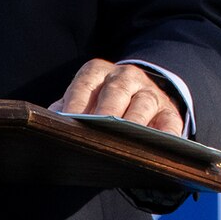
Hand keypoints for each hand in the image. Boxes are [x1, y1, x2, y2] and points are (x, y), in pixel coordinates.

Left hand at [49, 58, 184, 135]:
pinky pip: (170, 124)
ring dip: (133, 123)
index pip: (85, 84)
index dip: (76, 102)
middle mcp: (126, 76)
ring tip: (123, 143)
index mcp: (98, 71)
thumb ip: (66, 108)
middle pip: (116, 91)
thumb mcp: (82, 99)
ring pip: (143, 104)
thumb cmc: (100, 103)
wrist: (139, 97)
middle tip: (96, 131)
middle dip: (106, 111)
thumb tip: (50, 122)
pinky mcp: (170, 113)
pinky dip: (165, 136)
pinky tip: (156, 149)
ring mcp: (150, 93)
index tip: (69, 121)